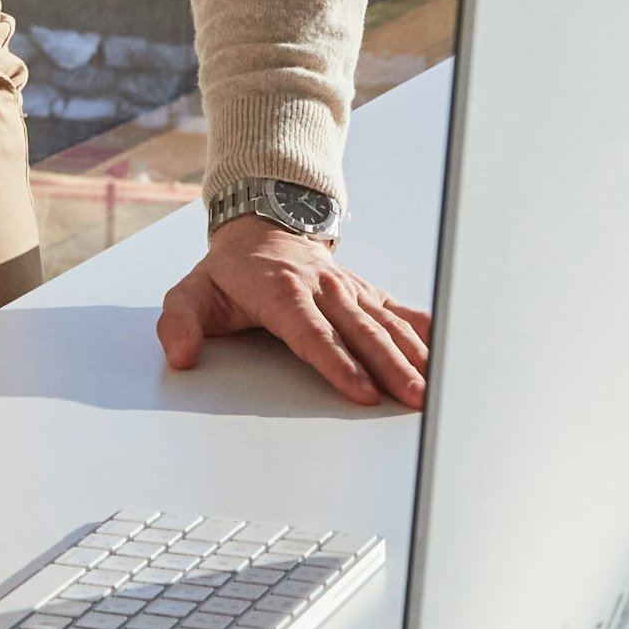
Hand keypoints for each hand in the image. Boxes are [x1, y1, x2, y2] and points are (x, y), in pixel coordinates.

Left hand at [158, 216, 429, 407]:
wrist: (261, 230)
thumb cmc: (228, 273)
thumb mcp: (190, 292)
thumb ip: (180, 324)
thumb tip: (181, 356)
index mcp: (280, 292)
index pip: (312, 333)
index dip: (337, 362)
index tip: (360, 391)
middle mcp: (322, 289)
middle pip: (360, 332)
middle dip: (390, 367)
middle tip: (413, 398)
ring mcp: (348, 290)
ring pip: (385, 324)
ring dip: (412, 356)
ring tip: (435, 388)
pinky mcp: (365, 293)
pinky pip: (399, 311)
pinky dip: (424, 330)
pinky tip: (448, 351)